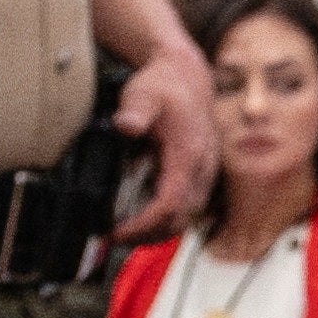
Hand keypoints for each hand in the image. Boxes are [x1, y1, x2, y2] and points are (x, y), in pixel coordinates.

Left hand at [108, 41, 218, 243]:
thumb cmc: (164, 87)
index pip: (171, 203)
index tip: (118, 231)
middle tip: (113, 238)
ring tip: (125, 235)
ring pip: (186, 219)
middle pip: (180, 219)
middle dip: (147, 235)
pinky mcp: (199, 178)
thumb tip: (127, 126)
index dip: (144, 223)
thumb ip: (135, 109)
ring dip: (156, 233)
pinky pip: (186, 209)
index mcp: (190, 154)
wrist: (186, 78)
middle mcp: (203, 169)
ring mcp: (204, 175)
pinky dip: (164, 221)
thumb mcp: (144, 92)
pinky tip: (141, 221)